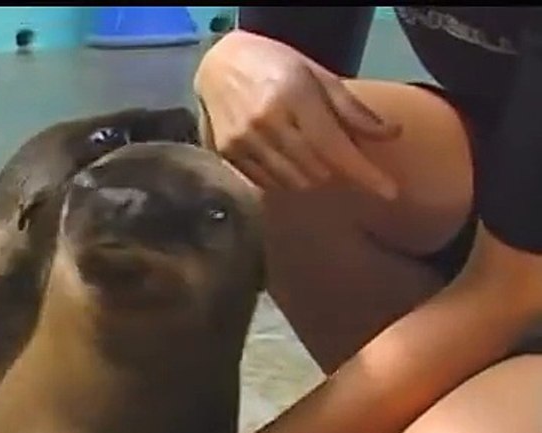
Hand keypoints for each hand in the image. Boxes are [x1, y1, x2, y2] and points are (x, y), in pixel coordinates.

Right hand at [194, 29, 401, 198]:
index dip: (364, 174)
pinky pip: (267, 183)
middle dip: (335, 171)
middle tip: (337, 156)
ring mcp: (244, 141)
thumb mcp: (319, 76)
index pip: (335, 147)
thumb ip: (352, 109)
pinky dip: (285, 179)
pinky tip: (285, 160)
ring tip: (310, 157)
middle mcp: (267, 122)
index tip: (390, 192)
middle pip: (316, 172)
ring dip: (310, 177)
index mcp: (295, 97)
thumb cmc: (276, 65)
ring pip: (293, 182)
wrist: (219, 63)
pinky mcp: (228, 154)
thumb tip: (391, 134)